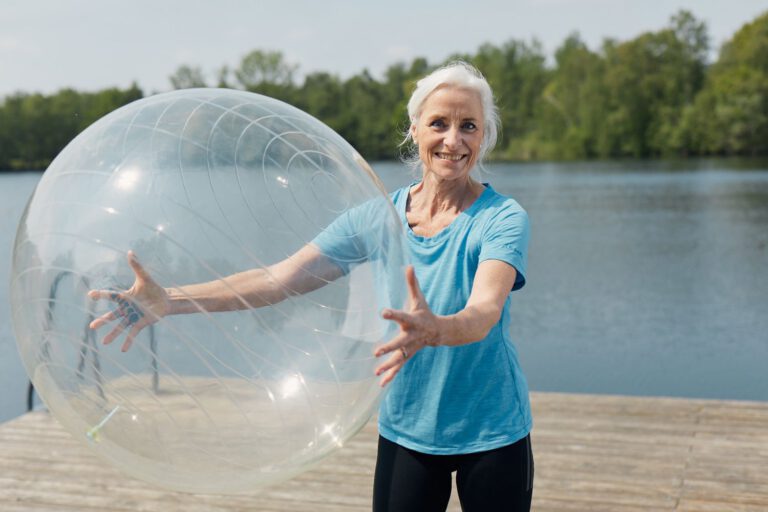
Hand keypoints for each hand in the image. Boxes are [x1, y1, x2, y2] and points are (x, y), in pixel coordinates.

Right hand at [88, 251, 168, 351]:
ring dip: (113, 334)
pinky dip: (128, 341)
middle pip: (112, 316)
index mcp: (126, 297)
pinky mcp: (141, 323)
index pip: (111, 296)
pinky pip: (133, 333)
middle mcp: (127, 309)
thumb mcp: (145, 277)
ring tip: (105, 342)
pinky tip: (123, 349)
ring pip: (121, 326)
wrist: (165, 299)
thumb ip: (137, 266)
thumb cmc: (153, 288)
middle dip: (102, 321)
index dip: (102, 295)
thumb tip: (130, 251)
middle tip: (91, 327)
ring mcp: (133, 317)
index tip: (91, 295)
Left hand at [374, 265, 439, 386]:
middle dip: (389, 348)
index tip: (382, 312)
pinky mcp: (408, 355)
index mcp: (412, 321)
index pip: (401, 316)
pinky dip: (391, 375)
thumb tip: (408, 265)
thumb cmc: (425, 313)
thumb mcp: (419, 299)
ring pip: (399, 358)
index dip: (392, 314)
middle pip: (399, 343)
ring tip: (376, 372)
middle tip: (376, 351)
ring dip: (388, 366)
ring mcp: (410, 348)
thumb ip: (412, 284)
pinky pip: (399, 366)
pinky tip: (381, 383)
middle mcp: (411, 336)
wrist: (440, 333)